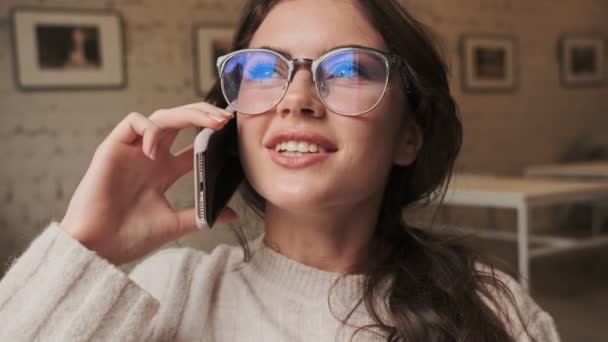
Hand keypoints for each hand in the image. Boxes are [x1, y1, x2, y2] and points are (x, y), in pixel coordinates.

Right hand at [60, 102, 237, 264]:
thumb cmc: (130, 238)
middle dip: (203, 115)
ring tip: (209, 123)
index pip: (192, 144)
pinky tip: (157, 151)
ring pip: (161, 117)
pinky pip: (133, 122)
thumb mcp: (174, 224)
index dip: (211, 135)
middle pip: (179, 122)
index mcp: (164, 172)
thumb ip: (201, 215)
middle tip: (225, 118)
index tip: (232, 132)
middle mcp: (150, 157)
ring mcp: (132, 151)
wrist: (98, 249)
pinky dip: (150, 130)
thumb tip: (232, 214)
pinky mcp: (112, 148)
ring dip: (187, 114)